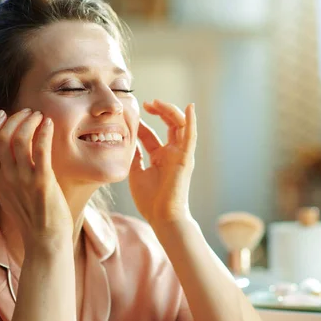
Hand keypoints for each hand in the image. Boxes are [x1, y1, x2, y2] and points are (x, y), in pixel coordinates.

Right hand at [0, 108, 73, 249]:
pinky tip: (49, 123)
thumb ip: (10, 173)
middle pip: (2, 138)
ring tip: (40, 116)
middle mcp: (6, 178)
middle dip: (14, 119)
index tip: (4, 113)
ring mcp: (22, 180)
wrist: (45, 242)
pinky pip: (39, 150)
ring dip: (29, 122)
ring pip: (19, 139)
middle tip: (29, 112)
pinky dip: (43, 133)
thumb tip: (11, 154)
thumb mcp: (14, 194)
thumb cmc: (35, 217)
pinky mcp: (41, 183)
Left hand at [129, 100, 196, 225]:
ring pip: (180, 125)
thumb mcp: (136, 173)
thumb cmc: (150, 200)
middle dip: (159, 111)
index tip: (132, 114)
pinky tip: (190, 108)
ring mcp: (180, 154)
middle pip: (168, 125)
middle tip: (146, 102)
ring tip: (157, 102)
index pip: (152, 134)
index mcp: (160, 157)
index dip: (142, 123)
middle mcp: (172, 153)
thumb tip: (129, 141)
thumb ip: (135, 156)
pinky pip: (191, 136)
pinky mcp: (186, 158)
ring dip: (170, 111)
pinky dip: (191, 121)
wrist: (162, 217)